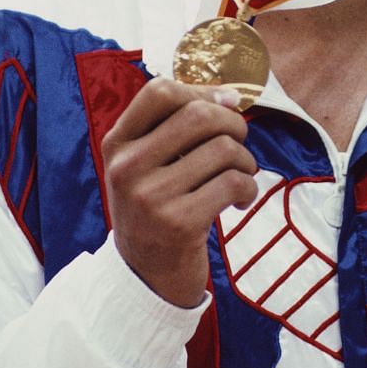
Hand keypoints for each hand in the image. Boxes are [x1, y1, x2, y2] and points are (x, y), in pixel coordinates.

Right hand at [101, 77, 257, 306]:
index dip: (201, 91)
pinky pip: (233, 183)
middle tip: (238, 145)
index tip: (224, 106)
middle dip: (233, 125)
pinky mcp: (179, 223)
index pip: (159, 91)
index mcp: (118, 144)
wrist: (146, 276)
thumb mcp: (148, 164)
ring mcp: (150, 196)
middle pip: (199, 115)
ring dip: (246, 162)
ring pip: (223, 149)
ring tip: (239, 178)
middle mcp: (127, 167)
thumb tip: (231, 95)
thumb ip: (177, 127)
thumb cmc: (158, 208)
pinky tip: (239, 201)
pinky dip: (249, 189)